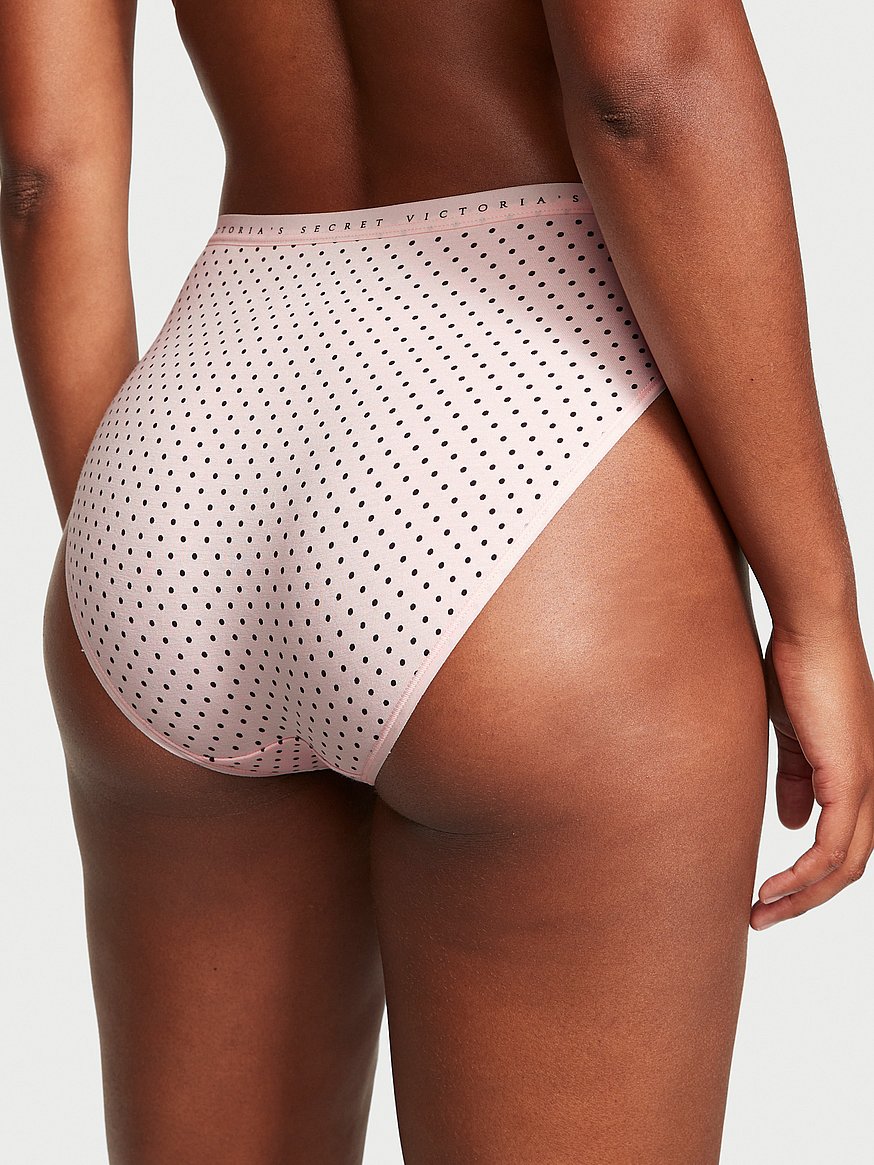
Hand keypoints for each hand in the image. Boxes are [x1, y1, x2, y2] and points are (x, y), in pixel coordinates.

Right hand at [751, 620, 873, 929]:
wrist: (810, 630)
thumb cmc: (797, 667)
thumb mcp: (792, 735)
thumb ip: (796, 779)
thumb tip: (791, 822)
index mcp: (858, 775)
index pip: (844, 842)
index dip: (810, 874)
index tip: (770, 890)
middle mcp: (873, 784)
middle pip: (850, 865)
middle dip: (805, 898)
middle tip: (763, 914)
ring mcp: (867, 782)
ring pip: (846, 865)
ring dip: (802, 896)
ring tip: (760, 910)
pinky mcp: (852, 778)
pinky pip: (833, 846)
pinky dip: (803, 875)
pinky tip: (774, 886)